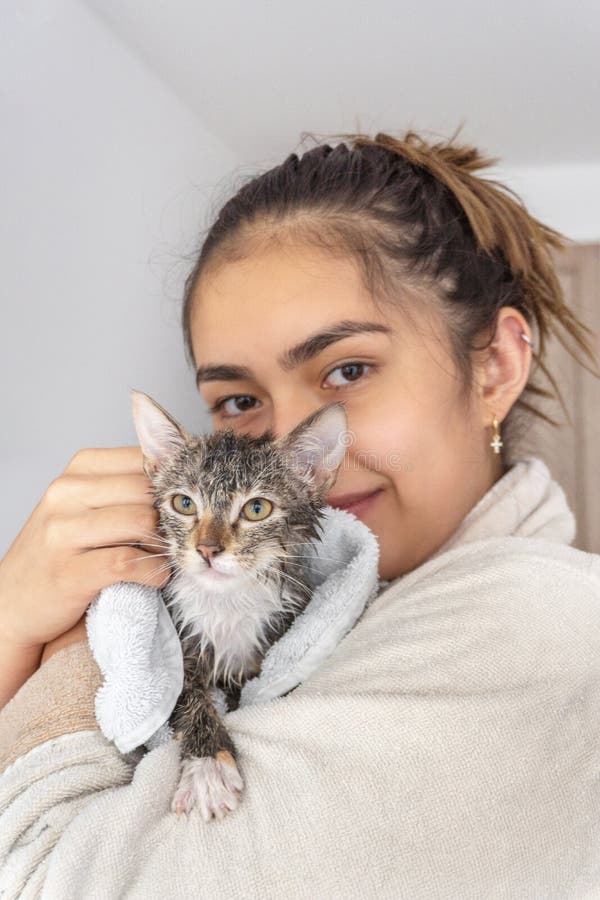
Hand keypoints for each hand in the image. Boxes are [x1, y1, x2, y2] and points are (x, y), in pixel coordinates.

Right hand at [0, 447, 172, 652]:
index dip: (168, 484)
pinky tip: (153, 577)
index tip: (173, 506)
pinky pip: (130, 562)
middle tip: (171, 538)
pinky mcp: (70, 571)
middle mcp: (66, 493)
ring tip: (160, 557)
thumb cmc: (60, 550)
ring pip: (142, 522)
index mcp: (77, 470)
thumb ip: (122, 486)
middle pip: (147, 491)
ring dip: (162, 545)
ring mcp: (64, 532)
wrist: (13, 602)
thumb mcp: (82, 504)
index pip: (143, 460)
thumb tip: (177, 477)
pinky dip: (153, 572)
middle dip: (168, 516)